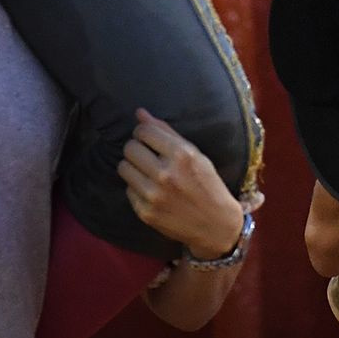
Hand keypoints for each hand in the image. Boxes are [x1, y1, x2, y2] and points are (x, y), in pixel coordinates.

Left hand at [121, 108, 252, 256]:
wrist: (214, 224)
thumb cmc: (207, 183)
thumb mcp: (194, 154)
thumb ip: (166, 132)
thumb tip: (139, 113)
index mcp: (181, 155)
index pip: (144, 132)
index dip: (143, 132)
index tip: (147, 137)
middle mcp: (165, 174)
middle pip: (130, 148)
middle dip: (136, 147)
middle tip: (146, 153)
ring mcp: (153, 195)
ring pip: (123, 167)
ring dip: (132, 166)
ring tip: (145, 170)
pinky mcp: (145, 212)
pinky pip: (128, 189)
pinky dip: (136, 186)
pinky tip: (149, 188)